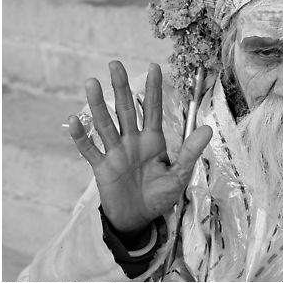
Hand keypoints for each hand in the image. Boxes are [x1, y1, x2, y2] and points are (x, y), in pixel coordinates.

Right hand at [68, 61, 211, 232]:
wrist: (140, 219)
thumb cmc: (160, 196)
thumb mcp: (180, 174)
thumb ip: (190, 151)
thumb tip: (208, 128)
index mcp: (153, 140)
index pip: (152, 109)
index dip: (153, 89)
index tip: (154, 66)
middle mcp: (132, 141)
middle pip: (125, 109)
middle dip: (121, 87)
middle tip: (115, 64)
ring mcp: (116, 152)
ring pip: (105, 124)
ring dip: (97, 105)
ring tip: (91, 83)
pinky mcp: (102, 167)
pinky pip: (89, 150)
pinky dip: (81, 136)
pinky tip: (74, 119)